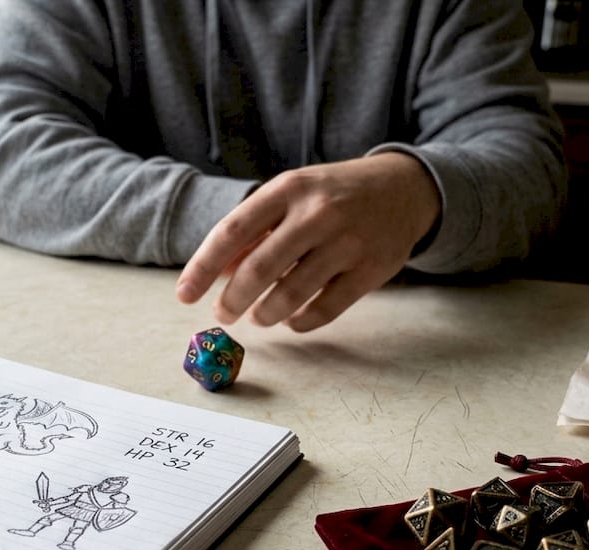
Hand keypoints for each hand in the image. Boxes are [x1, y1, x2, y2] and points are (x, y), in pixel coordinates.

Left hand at [175, 152, 440, 331]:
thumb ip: (254, 231)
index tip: (185, 294)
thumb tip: (214, 273)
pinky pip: (326, 309)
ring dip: (266, 314)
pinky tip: (291, 321)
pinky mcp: (372, 270)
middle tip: (224, 314)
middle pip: (260, 268)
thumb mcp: (292, 197)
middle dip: (233, 300)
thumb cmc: (333, 194)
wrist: (404, 188)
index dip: (202, 267)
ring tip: (259, 317)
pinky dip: (301, 322)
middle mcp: (318, 213)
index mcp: (289, 189)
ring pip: (292, 294)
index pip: (233, 231)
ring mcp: (348, 242)